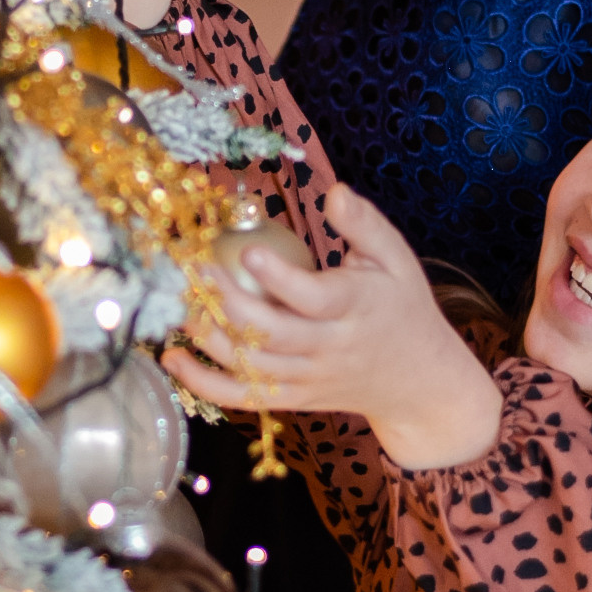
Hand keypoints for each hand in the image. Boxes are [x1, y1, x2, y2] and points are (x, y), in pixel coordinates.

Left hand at [166, 181, 501, 470]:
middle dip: (227, 302)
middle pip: (272, 334)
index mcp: (356, 309)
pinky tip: (173, 359)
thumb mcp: (397, 260)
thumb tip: (334, 191)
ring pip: (251, 365)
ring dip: (208, 336)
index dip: (280, 278)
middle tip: (193, 271)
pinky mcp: (294, 399)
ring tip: (177, 303)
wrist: (419, 381)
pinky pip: (243, 396)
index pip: (314, 298)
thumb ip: (365, 225)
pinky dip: (203, 382)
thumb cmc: (402, 308)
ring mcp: (309, 378)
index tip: (248, 251)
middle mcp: (329, 348)